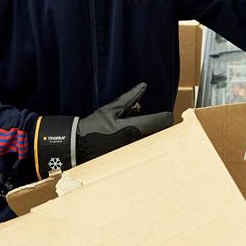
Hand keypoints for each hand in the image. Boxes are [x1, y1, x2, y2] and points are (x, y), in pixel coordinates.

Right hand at [33, 83, 172, 177]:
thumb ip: (130, 98)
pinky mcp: (130, 158)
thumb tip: (143, 86)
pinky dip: (143, 141)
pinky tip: (133, 137)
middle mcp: (136, 142)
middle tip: (156, 120)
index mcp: (133, 128)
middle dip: (160, 126)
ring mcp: (134, 152)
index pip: (161, 121)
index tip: (166, 113)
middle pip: (161, 133)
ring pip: (153, 141)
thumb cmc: (94, 126)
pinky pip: (144, 148)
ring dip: (152, 134)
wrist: (79, 147)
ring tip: (142, 128)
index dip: (166, 116)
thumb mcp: (111, 109)